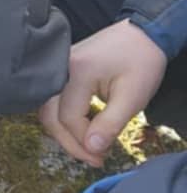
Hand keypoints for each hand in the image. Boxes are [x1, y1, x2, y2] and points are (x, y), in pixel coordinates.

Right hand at [42, 18, 166, 165]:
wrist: (143, 33)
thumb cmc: (141, 62)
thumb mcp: (132, 97)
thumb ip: (110, 124)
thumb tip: (91, 148)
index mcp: (76, 72)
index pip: (69, 118)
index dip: (84, 142)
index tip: (103, 156)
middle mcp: (60, 68)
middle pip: (51, 115)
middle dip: (70, 142)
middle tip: (94, 159)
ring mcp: (58, 68)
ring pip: (49, 110)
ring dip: (66, 132)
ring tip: (89, 148)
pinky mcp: (62, 71)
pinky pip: (55, 100)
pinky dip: (66, 119)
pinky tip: (84, 129)